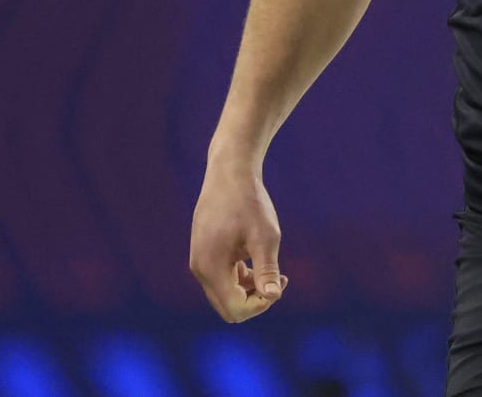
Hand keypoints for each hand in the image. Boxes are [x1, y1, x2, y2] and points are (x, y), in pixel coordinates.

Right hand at [189, 159, 288, 322]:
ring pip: (226, 294)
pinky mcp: (206, 254)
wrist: (230, 173)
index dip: (261, 304)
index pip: (235, 308)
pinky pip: (223, 279)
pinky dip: (242, 278)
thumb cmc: (249, 202)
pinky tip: (260, 260)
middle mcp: (200, 270)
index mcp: (211, 268)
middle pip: (228, 307)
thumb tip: (274, 296)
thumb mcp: (265, 236)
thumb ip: (267, 269)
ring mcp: (200, 262)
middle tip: (279, 277)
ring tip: (275, 268)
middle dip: (255, 300)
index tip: (281, 280)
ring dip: (251, 289)